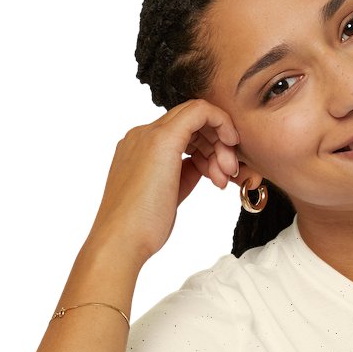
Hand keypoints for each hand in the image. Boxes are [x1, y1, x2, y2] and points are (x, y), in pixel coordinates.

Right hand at [84, 99, 239, 268]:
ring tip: (224, 178)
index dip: (207, 148)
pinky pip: (200, 112)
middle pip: (191, 122)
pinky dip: (222, 124)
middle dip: (217, 145)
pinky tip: (230, 145)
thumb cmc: (142, 227)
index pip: (182, 132)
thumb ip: (184, 173)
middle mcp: (142, 135)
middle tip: (228, 175)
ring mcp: (149, 134)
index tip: (220, 173)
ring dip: (220, 144)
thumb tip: (203, 165)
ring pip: (197, 116)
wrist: (122, 239)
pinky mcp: (162, 140)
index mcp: (139, 147)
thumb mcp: (169, 193)